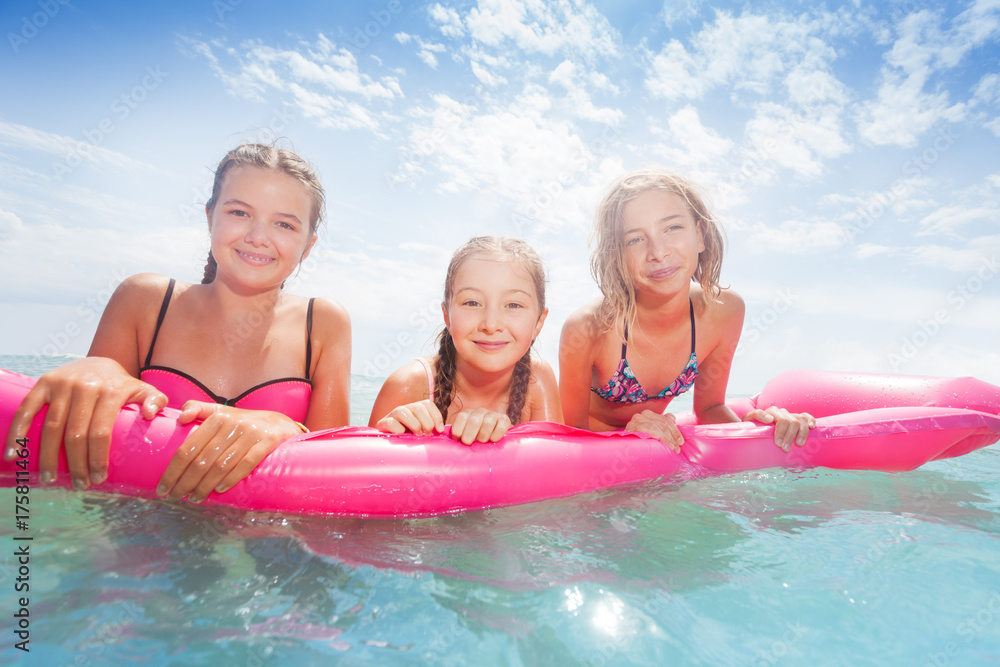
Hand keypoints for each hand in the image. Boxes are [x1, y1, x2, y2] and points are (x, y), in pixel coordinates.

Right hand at [3, 357, 166, 488]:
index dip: (97, 458)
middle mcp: (86, 385)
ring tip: (50, 479)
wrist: (99, 362)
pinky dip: (18, 432)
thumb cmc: (122, 386)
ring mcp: (62, 383)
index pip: (101, 431)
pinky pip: (27, 409)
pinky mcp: (44, 382)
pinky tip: (13, 454)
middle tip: (79, 484)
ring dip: (48, 457)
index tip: (98, 479)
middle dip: (76, 464)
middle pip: (76, 434)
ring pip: (51, 426)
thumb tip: (151, 415)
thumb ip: (156, 401)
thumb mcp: (143, 391)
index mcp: (111, 390)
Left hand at [156, 402, 300, 502]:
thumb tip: (180, 417)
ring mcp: (251, 433)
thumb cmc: (244, 422)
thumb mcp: (221, 412)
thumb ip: (199, 409)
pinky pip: (246, 464)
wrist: (281, 423)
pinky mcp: (268, 442)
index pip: (188, 448)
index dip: (173, 471)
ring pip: (221, 465)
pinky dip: (231, 479)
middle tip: (176, 497)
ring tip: (194, 498)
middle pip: (202, 460)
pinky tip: (219, 490)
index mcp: (217, 418)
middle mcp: (232, 424)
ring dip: (205, 486)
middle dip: (185, 483)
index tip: (163, 488)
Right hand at [375, 399, 444, 435]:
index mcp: (415, 409)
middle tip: (427, 434)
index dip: (436, 415)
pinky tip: (403, 435)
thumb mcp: (423, 433)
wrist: (390, 447)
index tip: (439, 430)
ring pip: (402, 411)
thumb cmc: (410, 440)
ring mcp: (392, 415)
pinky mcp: (382, 424)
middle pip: (417, 407)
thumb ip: (432, 430)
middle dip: (426, 421)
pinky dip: (398, 429)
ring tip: (417, 435)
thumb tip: (443, 431)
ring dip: (414, 424)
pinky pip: (390, 422)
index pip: (427, 404)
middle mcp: (404, 409)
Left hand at [450, 408, 511, 444]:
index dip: (458, 430)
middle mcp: (480, 411)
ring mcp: (493, 414)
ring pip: (488, 422)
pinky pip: (501, 426)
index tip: (458, 439)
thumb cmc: (474, 439)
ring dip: (483, 435)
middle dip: (470, 434)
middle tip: (469, 443)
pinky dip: (496, 435)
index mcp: (468, 413)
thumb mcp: (463, 435)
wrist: (494, 436)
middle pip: (474, 420)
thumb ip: (456, 435)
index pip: (462, 417)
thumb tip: (442, 436)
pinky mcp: (504, 419)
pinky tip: (493, 440)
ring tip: (482, 442)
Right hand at [624, 410, 682, 452]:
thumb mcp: (652, 431)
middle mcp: (642, 415)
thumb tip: (672, 418)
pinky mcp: (631, 427)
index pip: (667, 420)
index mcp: (649, 414)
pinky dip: (657, 437)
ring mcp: (636, 420)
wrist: (623, 446)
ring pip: (657, 427)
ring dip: (667, 439)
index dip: (676, 431)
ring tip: (673, 449)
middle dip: (673, 437)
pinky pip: (648, 430)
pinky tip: (662, 445)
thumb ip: (662, 423)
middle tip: (678, 448)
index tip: (681, 442)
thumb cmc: (639, 439)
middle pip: (663, 424)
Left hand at [742, 406, 815, 451]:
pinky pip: (807, 417)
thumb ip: (756, 416)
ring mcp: (791, 415)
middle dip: (789, 436)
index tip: (778, 443)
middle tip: (785, 449)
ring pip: (801, 420)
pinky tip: (812, 427)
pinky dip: (811, 421)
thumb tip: (770, 419)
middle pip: (792, 422)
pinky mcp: (798, 419)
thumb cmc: (753, 427)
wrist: (756, 429)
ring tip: (798, 444)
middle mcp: (782, 412)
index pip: (780, 419)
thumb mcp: (748, 420)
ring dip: (801, 433)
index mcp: (771, 412)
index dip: (781, 431)